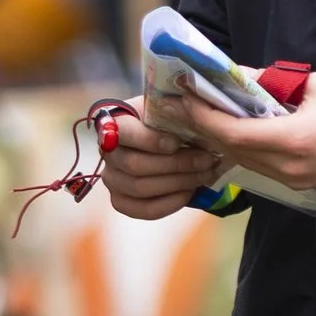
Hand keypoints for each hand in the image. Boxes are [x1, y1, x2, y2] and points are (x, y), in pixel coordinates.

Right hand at [99, 113, 225, 218]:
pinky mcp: (121, 201)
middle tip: (207, 160)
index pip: (122, 132)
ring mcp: (111, 178)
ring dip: (179, 182)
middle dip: (176, 164)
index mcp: (114, 122)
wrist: (170, 143)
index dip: (149, 140)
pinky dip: (170, 203)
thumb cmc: (170, 122)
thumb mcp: (170, 109)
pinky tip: (189, 192)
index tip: (177, 142)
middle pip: (135, 165)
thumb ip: (174, 109)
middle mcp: (107, 151)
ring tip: (205, 174)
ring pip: (141, 188)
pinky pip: (144, 209)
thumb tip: (191, 106)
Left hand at [150, 71, 315, 191]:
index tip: (182, 91)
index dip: (200, 114)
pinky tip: (234, 125)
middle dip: (202, 124)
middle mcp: (288, 168)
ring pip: (241, 160)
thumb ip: (271, 82)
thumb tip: (234, 75)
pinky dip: (241, 145)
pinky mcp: (300, 183)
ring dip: (219, 136)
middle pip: (229, 149)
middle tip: (181, 98)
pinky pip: (259, 165)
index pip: (229, 133)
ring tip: (201, 108)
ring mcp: (294, 180)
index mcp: (293, 141)